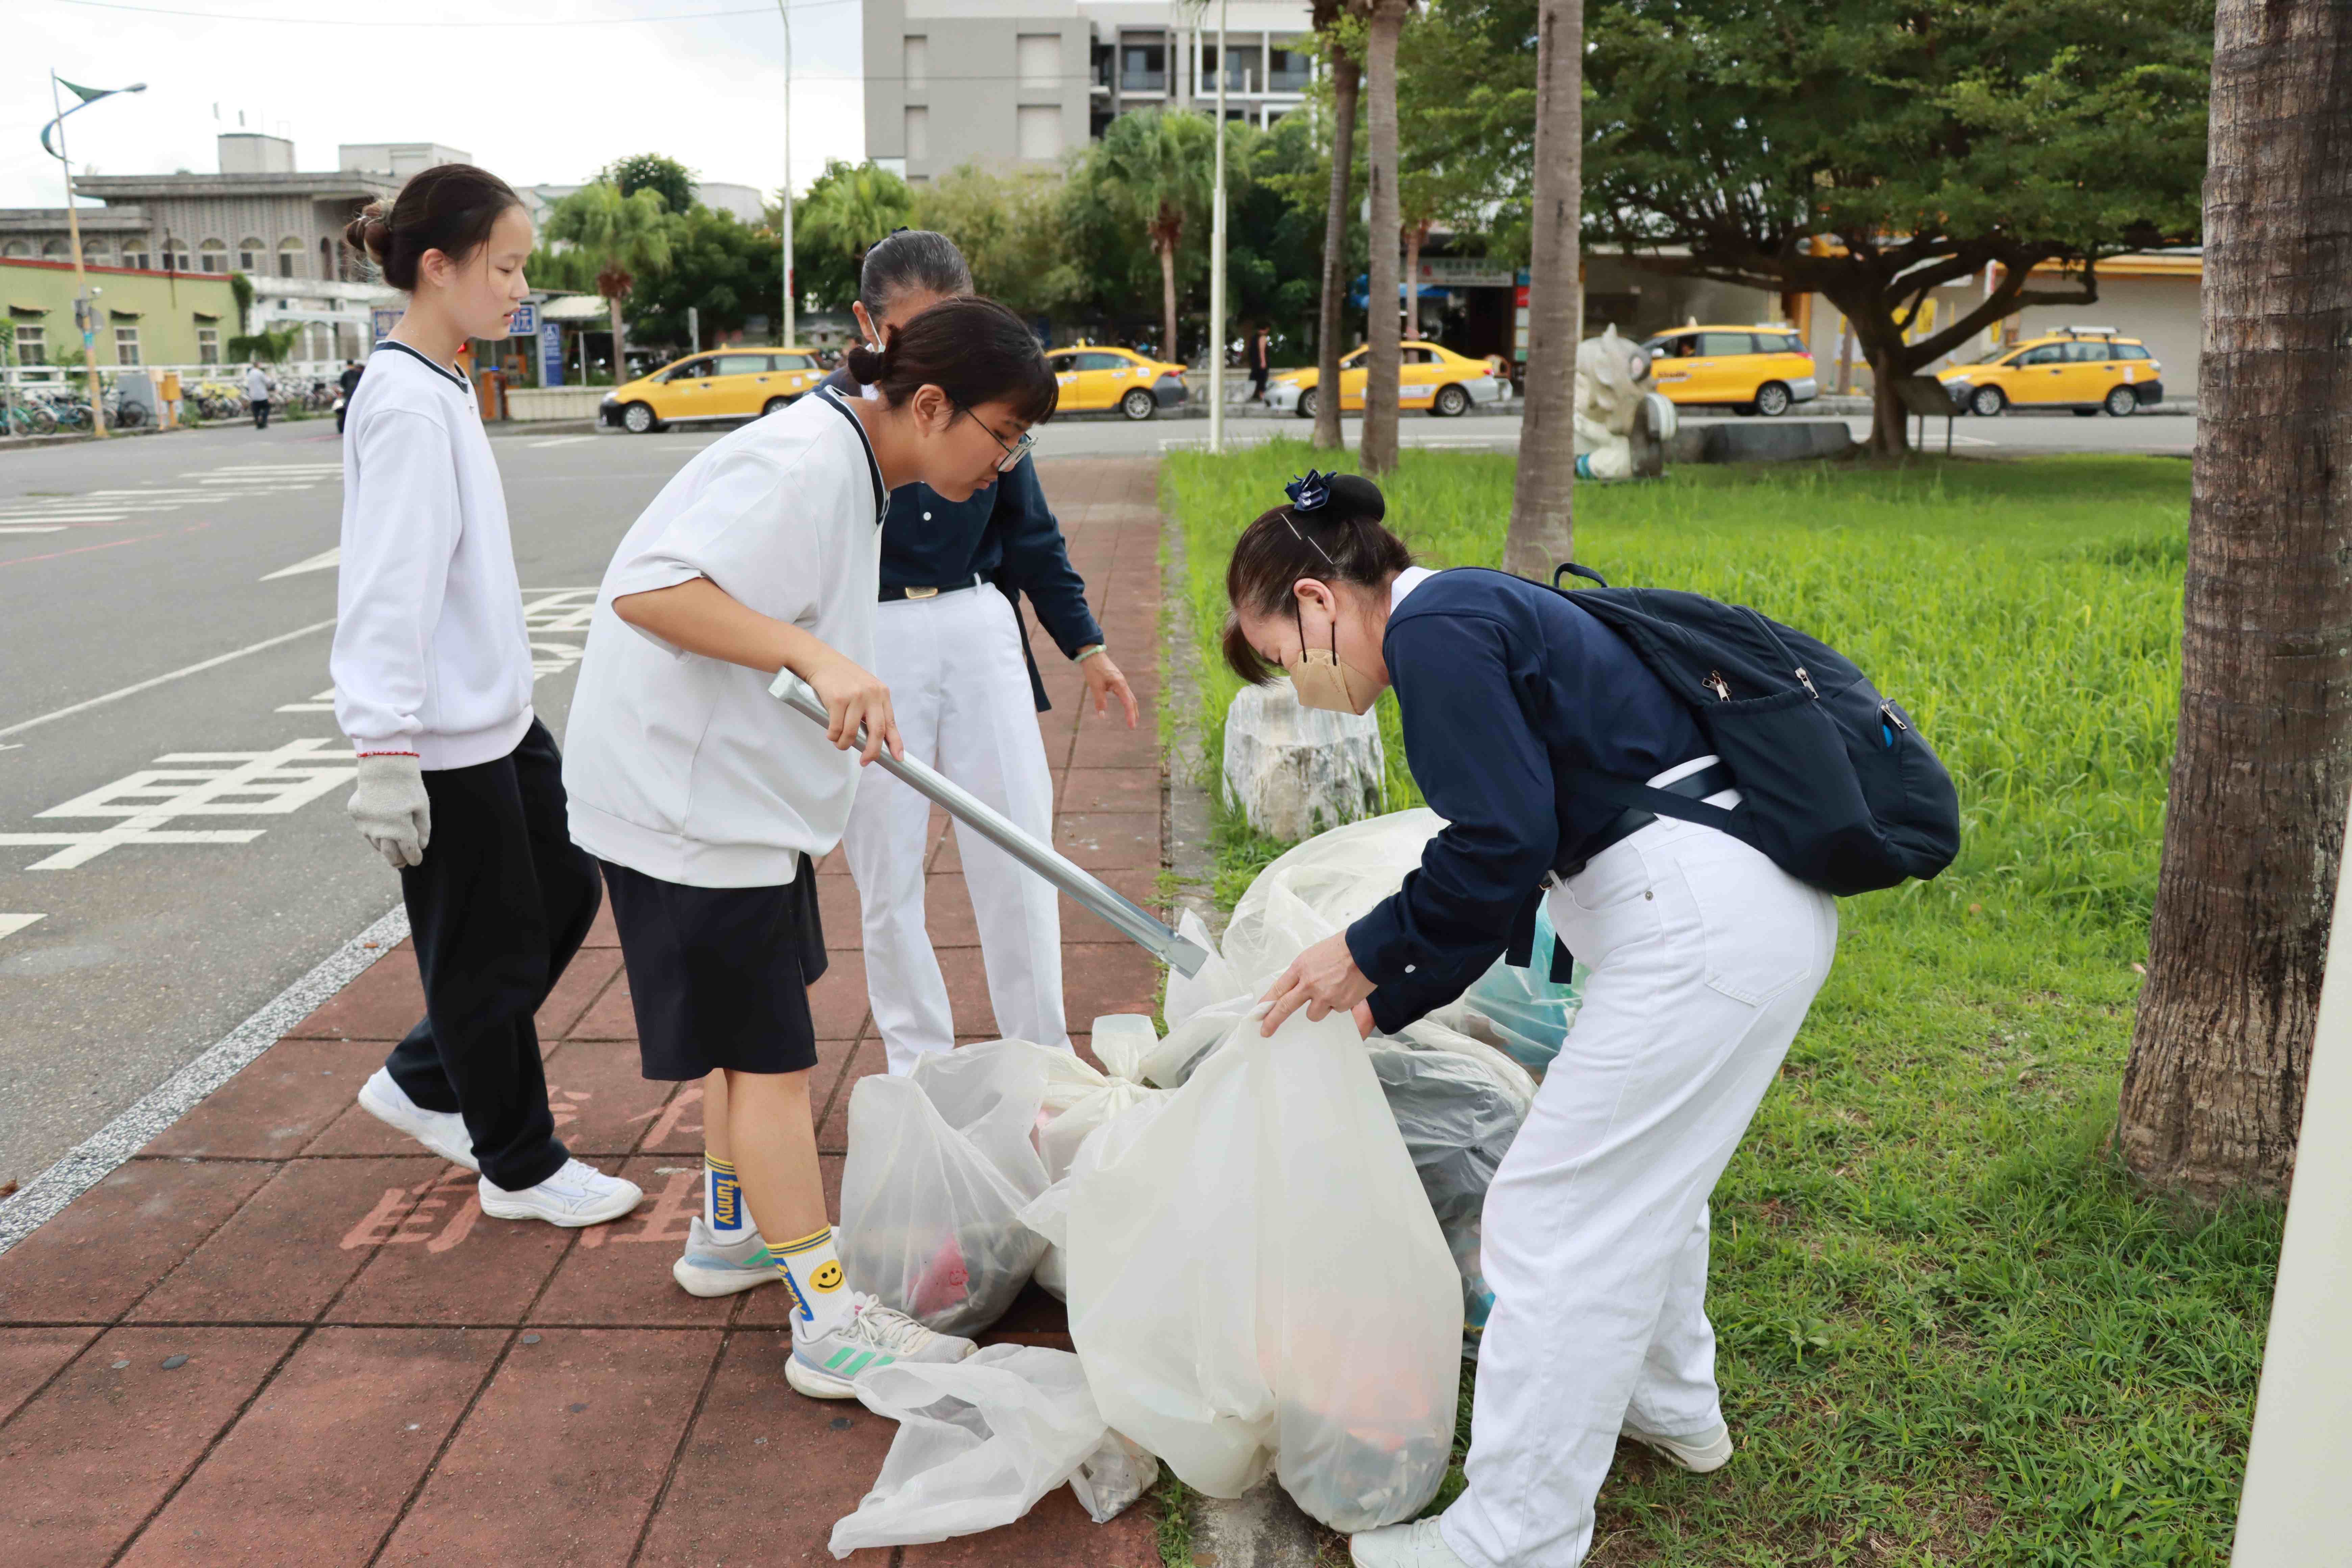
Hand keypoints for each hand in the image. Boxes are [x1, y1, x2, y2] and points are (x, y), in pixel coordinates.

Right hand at [348, 752, 430, 869]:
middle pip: (390, 855)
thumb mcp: (422, 807)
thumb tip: (421, 846)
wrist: (383, 766)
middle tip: (403, 863)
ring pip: (376, 845)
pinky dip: (375, 834)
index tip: (417, 861)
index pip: (409, 852)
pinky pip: (366, 831)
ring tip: (394, 848)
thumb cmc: (407, 786)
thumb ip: (423, 829)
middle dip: (398, 861)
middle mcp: (380, 831)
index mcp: (401, 830)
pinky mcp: (355, 816)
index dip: (414, 858)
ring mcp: (365, 824)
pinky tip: (382, 830)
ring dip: (386, 848)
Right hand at [803, 649, 901, 764]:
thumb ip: (872, 710)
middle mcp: (871, 694)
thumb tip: (874, 739)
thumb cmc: (842, 678)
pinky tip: (830, 734)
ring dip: (844, 744)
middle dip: (872, 751)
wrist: (821, 661)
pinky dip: (833, 736)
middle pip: (877, 731)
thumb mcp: (865, 690)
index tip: (898, 758)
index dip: (896, 743)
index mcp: (881, 693)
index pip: (891, 723)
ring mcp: (855, 696)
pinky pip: (836, 728)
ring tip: (839, 743)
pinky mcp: (838, 699)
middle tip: (865, 761)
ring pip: (852, 733)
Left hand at [1081, 652, 1139, 728]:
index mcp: (1119, 684)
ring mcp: (1121, 681)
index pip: (1128, 703)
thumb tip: (1102, 716)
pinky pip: (1125, 693)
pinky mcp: (1117, 680)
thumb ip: (1099, 701)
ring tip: (1132, 718)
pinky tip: (1126, 706)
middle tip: (1133, 726)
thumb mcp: (1095, 686)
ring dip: (1132, 708)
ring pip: (1130, 697)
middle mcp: (1122, 683)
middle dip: (1134, 713)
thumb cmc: (1093, 669)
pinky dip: (1127, 702)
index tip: (1132, 726)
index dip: (1130, 715)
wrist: (1092, 654)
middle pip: (1132, 701)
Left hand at [1259, 931, 1376, 1035]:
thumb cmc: (1343, 948)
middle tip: (1265, 1031)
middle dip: (1273, 1021)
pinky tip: (1347, 988)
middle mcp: (1309, 983)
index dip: (1267, 1003)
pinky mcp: (1340, 1004)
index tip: (1259, 1012)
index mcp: (1301, 968)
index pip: (1278, 988)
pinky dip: (1339, 1002)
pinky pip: (1335, 1009)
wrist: (1368, 950)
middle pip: (1285, 1007)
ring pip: (1314, 1014)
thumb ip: (1304, 973)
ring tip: (1332, 991)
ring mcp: (1325, 995)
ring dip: (1320, 1007)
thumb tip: (1298, 988)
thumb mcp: (1315, 955)